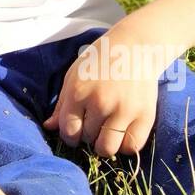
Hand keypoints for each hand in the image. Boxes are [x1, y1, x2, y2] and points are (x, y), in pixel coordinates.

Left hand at [44, 33, 159, 157]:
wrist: (134, 47)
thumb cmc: (100, 60)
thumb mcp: (74, 76)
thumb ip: (62, 104)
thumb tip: (49, 127)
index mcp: (79, 92)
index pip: (68, 131)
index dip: (70, 135)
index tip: (76, 130)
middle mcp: (100, 103)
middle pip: (87, 139)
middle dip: (87, 135)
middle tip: (94, 123)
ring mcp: (124, 110)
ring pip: (107, 148)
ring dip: (104, 144)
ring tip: (106, 131)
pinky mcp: (145, 115)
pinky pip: (132, 146)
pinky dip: (125, 146)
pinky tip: (122, 134)